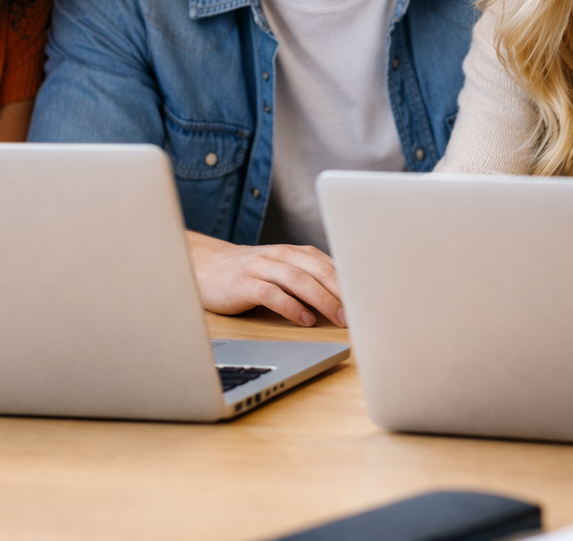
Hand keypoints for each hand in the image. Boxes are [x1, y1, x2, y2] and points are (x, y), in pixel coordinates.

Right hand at [186, 230, 343, 326]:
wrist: (204, 267)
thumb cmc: (250, 273)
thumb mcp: (281, 271)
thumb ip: (307, 279)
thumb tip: (344, 299)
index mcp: (293, 253)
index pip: (328, 264)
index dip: (350, 282)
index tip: (367, 301)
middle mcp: (280, 255)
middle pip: (317, 270)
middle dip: (341, 291)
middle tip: (358, 313)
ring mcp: (261, 268)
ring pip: (298, 280)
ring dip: (321, 299)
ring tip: (338, 318)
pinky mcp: (244, 284)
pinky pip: (271, 294)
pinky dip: (290, 306)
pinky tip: (304, 319)